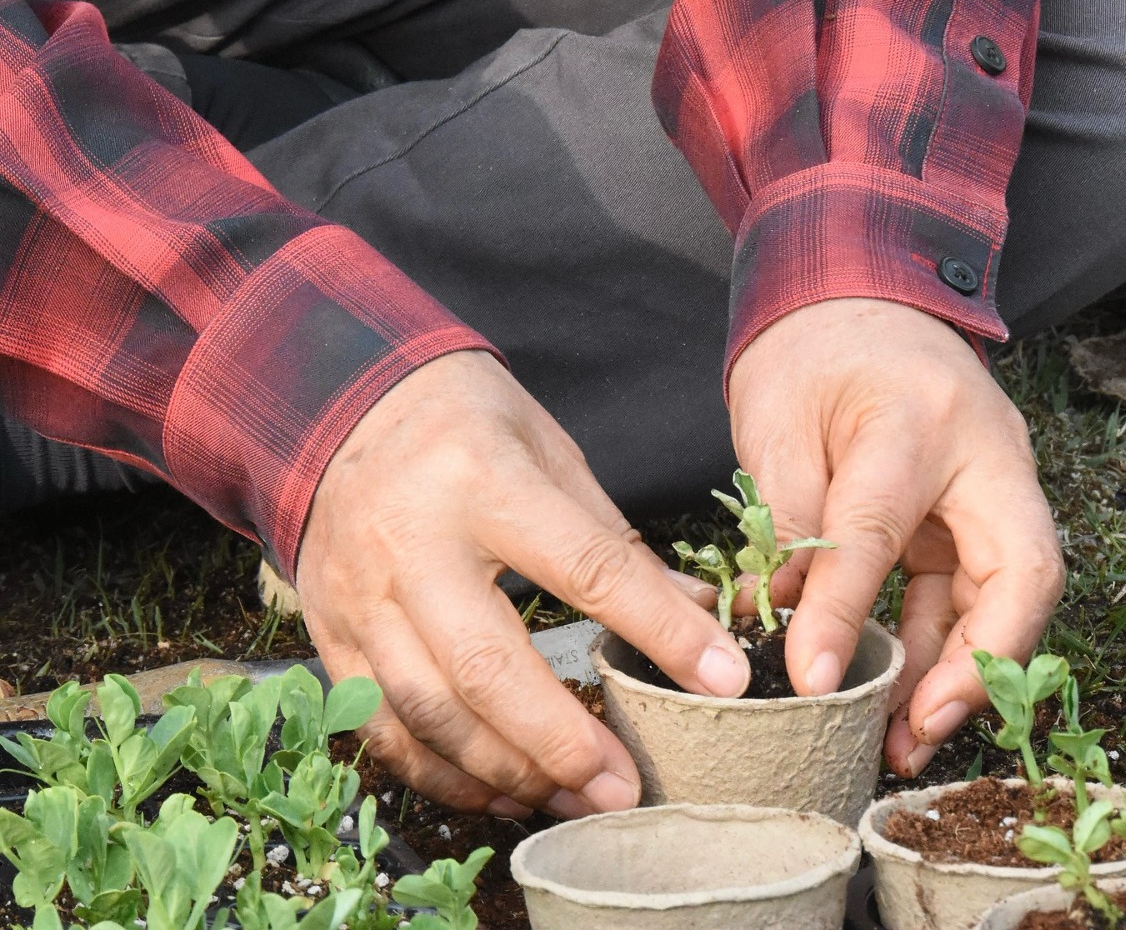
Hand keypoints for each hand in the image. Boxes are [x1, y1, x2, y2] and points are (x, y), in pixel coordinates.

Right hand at [295, 350, 746, 816]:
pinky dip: (439, 771)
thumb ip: (613, 538)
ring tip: (571, 798)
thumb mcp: (548, 449)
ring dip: (505, 771)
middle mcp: (412, 541)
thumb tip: (694, 612)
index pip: (587, 568)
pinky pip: (379, 722)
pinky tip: (496, 789)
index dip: (660, 629)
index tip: (723, 678)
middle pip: (487, 666)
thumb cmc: (464, 420)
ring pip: (429, 709)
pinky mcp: (328, 629)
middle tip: (623, 788)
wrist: (345, 402)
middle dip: (561, 741)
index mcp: (485, 480)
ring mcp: (360, 592)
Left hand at [727, 298, 1063, 776]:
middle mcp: (981, 453)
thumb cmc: (810, 349)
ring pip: (1004, 592)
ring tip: (903, 737)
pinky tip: (902, 687)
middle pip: (1017, 574)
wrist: (854, 297)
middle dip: (977, 666)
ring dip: (959, 670)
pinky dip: (940, 638)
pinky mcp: (975, 507)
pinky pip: (970, 584)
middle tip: (916, 731)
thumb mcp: (776, 420)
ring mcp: (990, 482)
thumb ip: (784, 517)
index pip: (880, 528)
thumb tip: (781, 617)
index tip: (808, 676)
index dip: (844, 610)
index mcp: (916, 418)